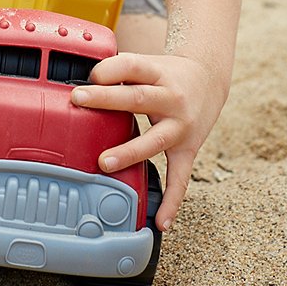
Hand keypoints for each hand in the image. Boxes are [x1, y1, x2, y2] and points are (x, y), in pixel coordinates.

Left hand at [70, 52, 227, 230]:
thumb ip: (119, 72)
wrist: (208, 79)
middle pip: (138, 98)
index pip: (132, 65)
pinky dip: (172, 202)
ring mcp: (181, 126)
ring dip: (129, 151)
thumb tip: (81, 82)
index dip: (110, 69)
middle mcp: (171, 98)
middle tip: (78, 100)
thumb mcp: (146, 63)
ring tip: (103, 162)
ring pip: (155, 139)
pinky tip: (160, 222)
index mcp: (157, 72)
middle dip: (107, 99)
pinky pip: (181, 178)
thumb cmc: (167, 73)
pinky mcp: (188, 149)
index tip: (89, 75)